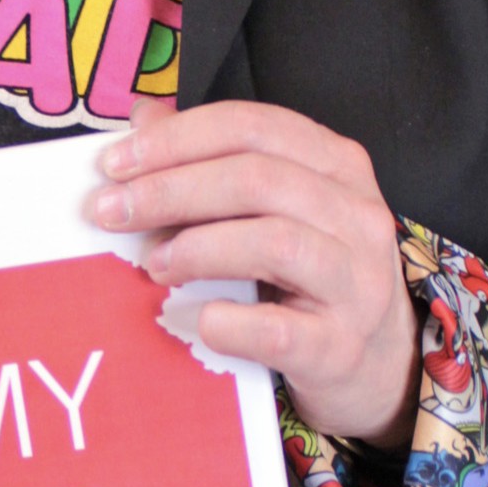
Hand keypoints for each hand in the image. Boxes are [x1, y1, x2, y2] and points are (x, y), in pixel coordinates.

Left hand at [89, 99, 421, 449]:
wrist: (376, 365)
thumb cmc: (308, 273)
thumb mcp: (271, 206)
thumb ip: (211, 157)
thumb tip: (142, 120)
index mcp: (337, 163)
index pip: (252, 125)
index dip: (178, 137)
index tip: (116, 162)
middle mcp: (357, 213)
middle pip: (256, 178)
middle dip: (171, 189)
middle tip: (110, 211)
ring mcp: (358, 282)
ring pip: (272, 242)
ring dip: (196, 247)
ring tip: (153, 265)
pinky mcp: (343, 348)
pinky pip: (279, 330)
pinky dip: (229, 322)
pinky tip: (198, 320)